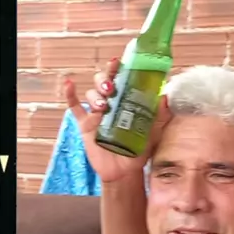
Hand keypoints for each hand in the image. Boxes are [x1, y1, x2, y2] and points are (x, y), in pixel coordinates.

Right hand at [65, 58, 171, 183]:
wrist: (125, 171)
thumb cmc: (139, 150)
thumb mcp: (153, 133)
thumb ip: (160, 116)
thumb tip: (165, 97)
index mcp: (126, 101)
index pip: (122, 79)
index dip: (119, 69)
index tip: (119, 62)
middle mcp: (111, 102)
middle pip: (103, 82)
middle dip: (105, 80)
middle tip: (111, 88)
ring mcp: (96, 113)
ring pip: (91, 94)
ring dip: (95, 94)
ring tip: (103, 104)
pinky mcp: (85, 125)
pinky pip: (75, 108)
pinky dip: (70, 95)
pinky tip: (68, 83)